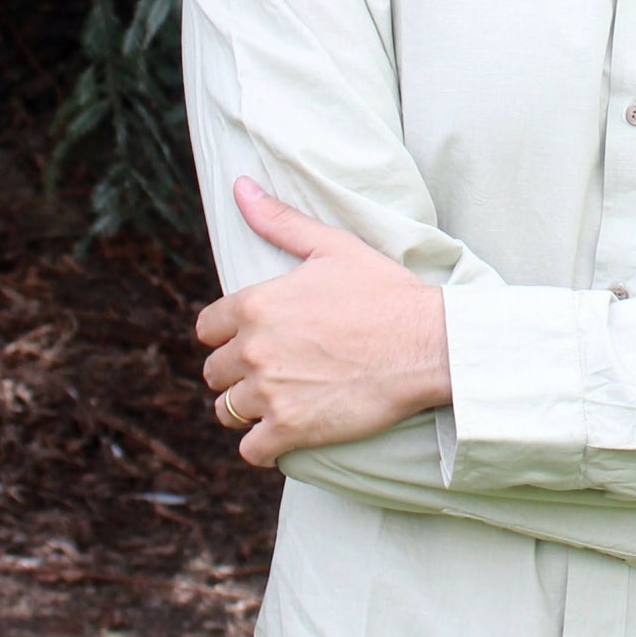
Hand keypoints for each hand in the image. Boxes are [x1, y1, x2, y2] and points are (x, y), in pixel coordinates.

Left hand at [196, 178, 451, 466]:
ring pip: (227, 411)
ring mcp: (270, 392)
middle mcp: (253, 349)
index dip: (227, 335)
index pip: (207, 328)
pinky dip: (264, 446)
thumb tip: (239, 187)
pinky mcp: (291, 429)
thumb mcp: (332, 248)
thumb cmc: (386, 292)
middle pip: (214, 373)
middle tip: (274, 372)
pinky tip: (286, 434)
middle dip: (238, 373)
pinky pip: (252, 449)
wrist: (429, 344)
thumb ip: (279, 221)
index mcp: (255, 304)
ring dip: (247, 410)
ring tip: (278, 403)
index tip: (254, 340)